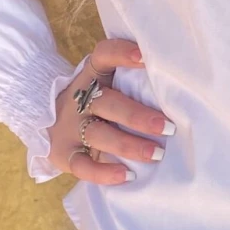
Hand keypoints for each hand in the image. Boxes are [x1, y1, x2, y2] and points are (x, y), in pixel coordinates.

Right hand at [46, 37, 174, 185]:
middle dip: (138, 116)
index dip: (122, 53)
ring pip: (98, 134)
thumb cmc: (96, 103)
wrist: (48, 122)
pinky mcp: (64, 154)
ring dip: (129, 145)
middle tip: (168, 127)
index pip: (103, 56)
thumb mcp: (106, 85)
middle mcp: (80, 99)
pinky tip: (127, 175)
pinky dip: (104, 173)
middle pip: (107, 103)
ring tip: (157, 154)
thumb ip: (133, 84)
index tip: (145, 57)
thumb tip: (180, 93)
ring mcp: (70, 127)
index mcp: (92, 75)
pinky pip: (83, 166)